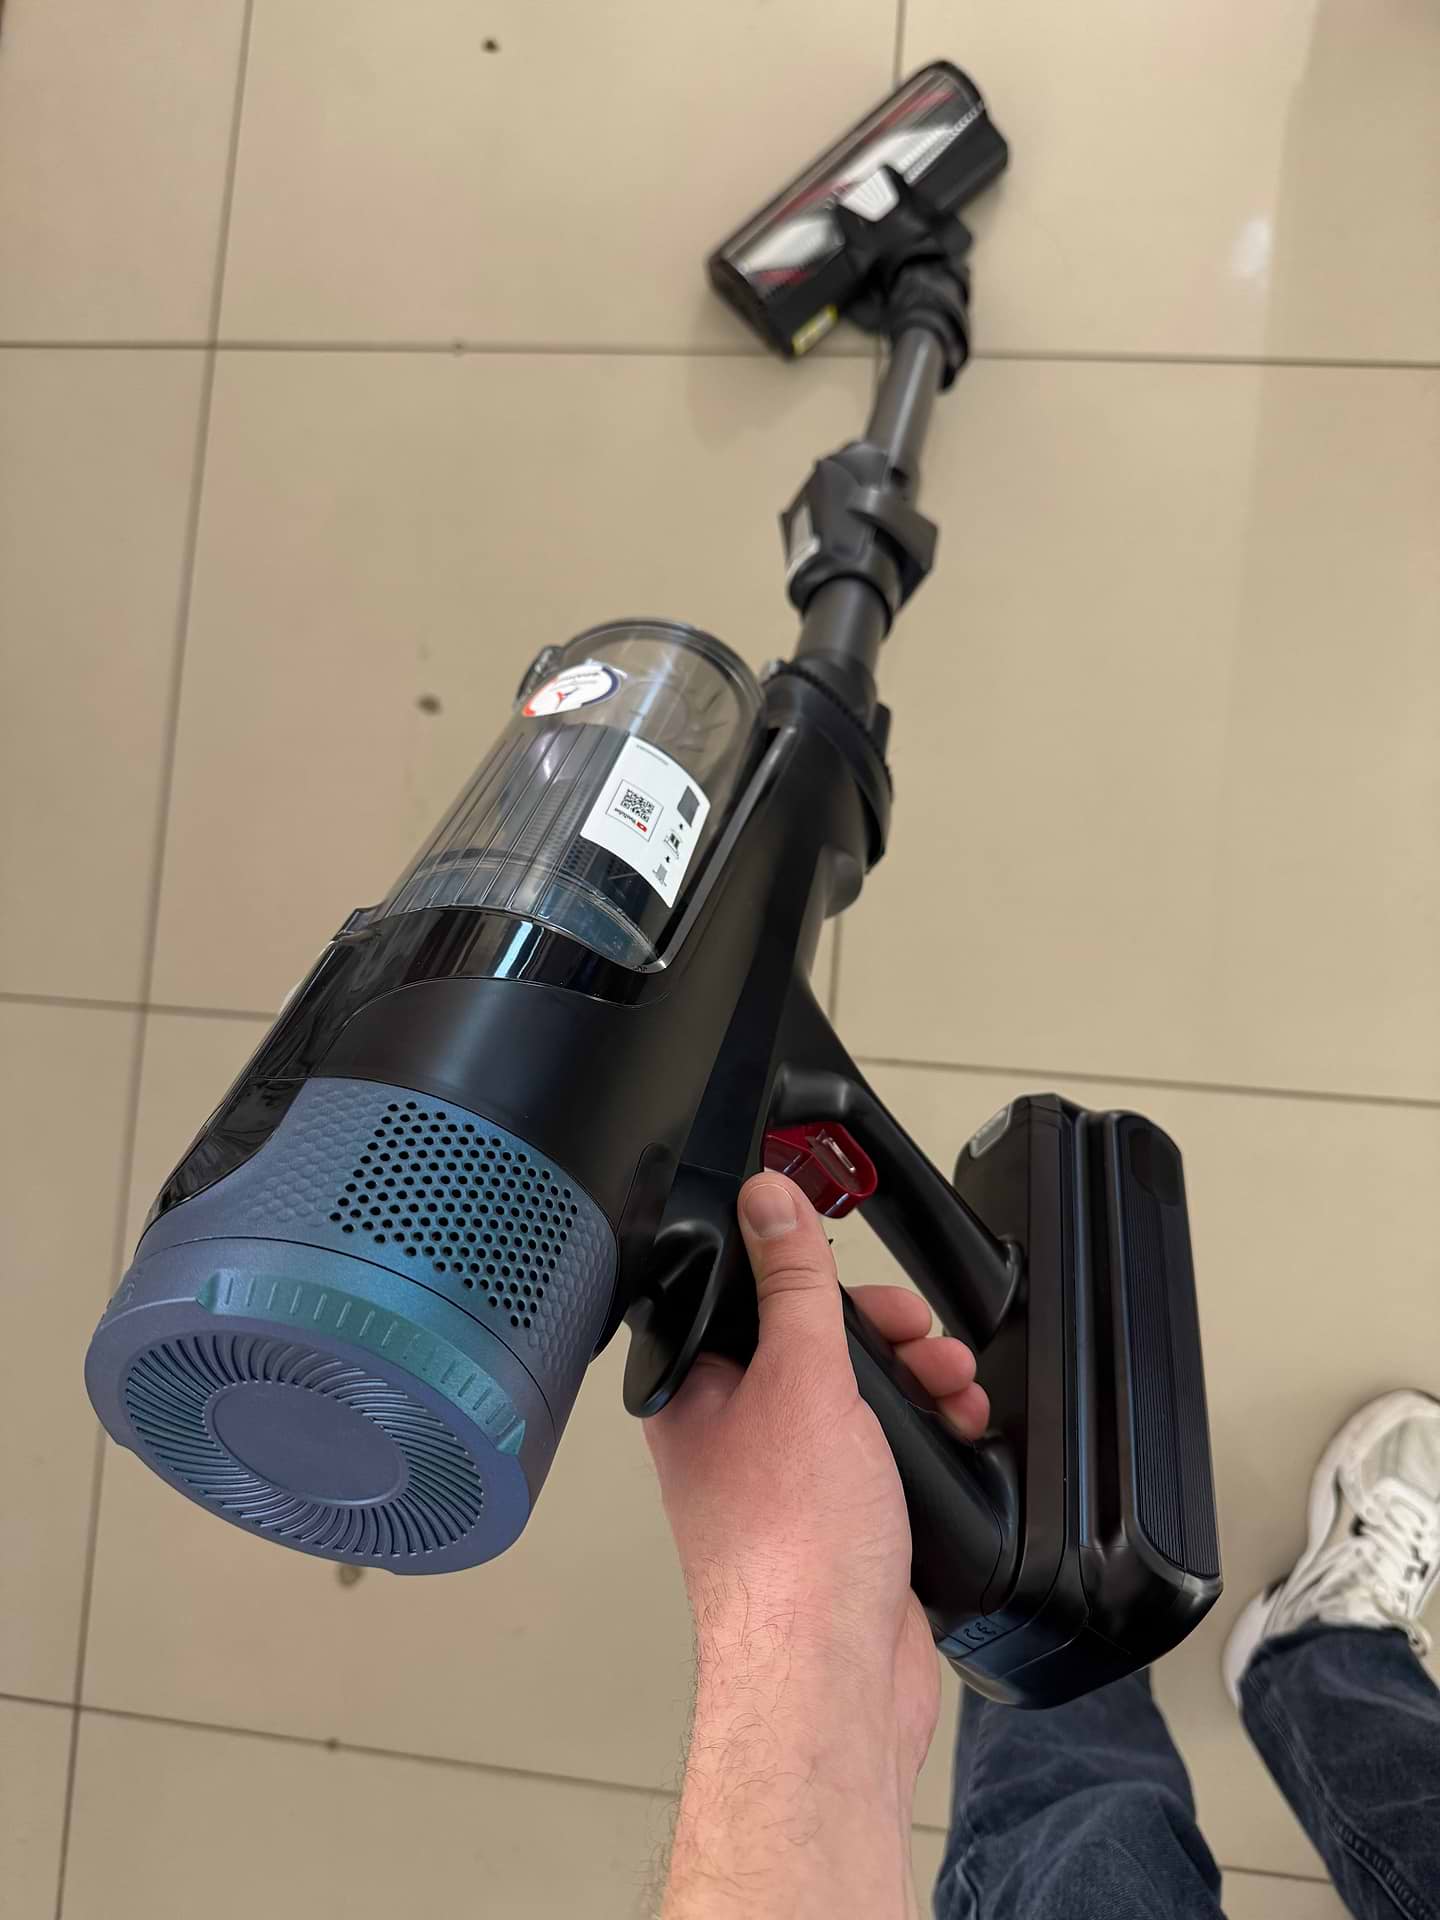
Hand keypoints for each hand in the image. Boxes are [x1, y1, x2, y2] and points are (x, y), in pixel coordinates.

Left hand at [646, 1172, 987, 1919]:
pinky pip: (884, 1452)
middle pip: (812, 1345)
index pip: (745, 1299)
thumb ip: (792, 1285)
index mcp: (696, 1394)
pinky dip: (926, 1434)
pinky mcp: (838, 1520)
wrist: (830, 1677)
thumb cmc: (790, 1549)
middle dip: (881, 1333)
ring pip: (855, 1398)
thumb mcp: (801, 1381)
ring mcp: (788, 1481)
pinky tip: (960, 1431)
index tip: (854, 1261)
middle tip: (920, 1335)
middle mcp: (734, 1434)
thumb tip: (768, 1199)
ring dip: (915, 1380)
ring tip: (955, 1385)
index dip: (805, 1272)